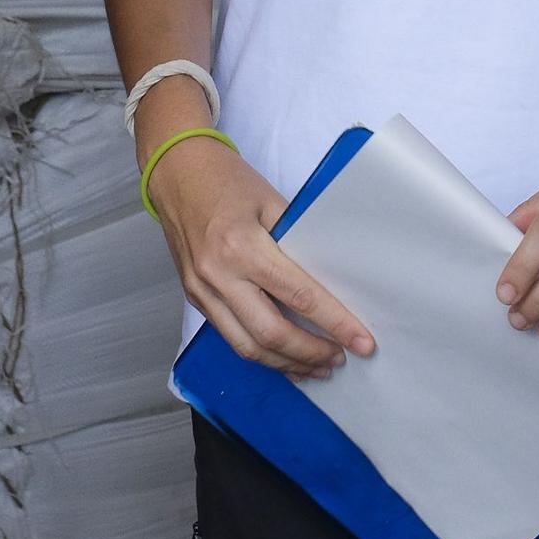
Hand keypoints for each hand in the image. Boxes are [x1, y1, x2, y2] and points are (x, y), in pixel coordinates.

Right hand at [146, 126, 374, 381]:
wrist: (176, 172)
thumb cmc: (227, 179)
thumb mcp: (271, 200)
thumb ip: (297, 240)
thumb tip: (330, 279)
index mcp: (243, 246)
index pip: (299, 295)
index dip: (334, 322)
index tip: (362, 341)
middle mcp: (219, 275)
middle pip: (271, 333)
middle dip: (310, 353)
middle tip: (341, 359)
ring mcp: (202, 291)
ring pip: (247, 346)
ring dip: (286, 363)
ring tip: (317, 366)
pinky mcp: (195, 297)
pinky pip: (230, 336)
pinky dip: (260, 352)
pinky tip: (283, 357)